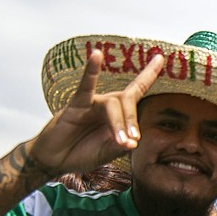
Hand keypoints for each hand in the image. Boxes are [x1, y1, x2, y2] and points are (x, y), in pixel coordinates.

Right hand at [28, 50, 165, 177]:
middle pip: (128, 101)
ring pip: (112, 104)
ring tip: (120, 141)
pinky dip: (91, 71)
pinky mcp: (76, 104)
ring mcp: (93, 103)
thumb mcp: (105, 154)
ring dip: (118, 123)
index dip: (148, 75)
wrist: (55, 159)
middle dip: (132, 120)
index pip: (137, 92)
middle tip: (132, 139)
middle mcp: (108, 105)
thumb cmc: (82, 153)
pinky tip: (96, 56)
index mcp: (119, 115)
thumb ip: (118, 148)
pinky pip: (86, 86)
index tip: (160, 58)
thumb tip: (133, 143)